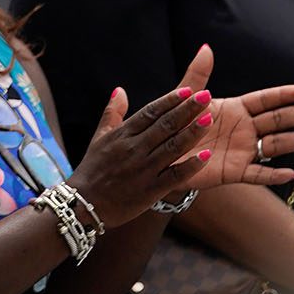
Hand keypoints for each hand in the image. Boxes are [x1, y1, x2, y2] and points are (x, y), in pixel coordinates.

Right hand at [68, 83, 210, 226]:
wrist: (84, 203)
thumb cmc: (92, 168)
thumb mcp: (98, 137)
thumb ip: (112, 112)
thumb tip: (121, 90)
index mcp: (122, 135)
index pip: (150, 112)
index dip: (170, 100)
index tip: (188, 90)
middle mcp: (134, 149)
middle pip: (165, 126)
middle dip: (186, 110)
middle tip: (206, 96)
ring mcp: (143, 169)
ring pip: (173, 147)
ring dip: (192, 133)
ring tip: (210, 119)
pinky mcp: (150, 190)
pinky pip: (175, 176)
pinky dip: (191, 166)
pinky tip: (206, 155)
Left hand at [173, 44, 293, 187]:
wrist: (163, 152)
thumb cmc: (176, 123)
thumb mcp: (185, 97)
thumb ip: (197, 75)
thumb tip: (205, 48)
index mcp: (235, 109)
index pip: (264, 100)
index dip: (283, 96)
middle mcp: (243, 129)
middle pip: (277, 121)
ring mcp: (241, 150)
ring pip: (274, 145)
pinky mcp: (234, 171)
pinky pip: (257, 174)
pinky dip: (273, 175)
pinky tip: (289, 173)